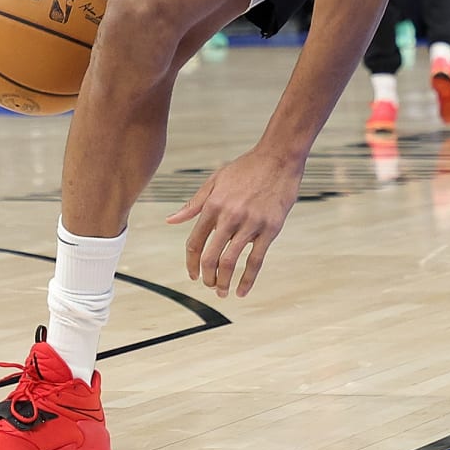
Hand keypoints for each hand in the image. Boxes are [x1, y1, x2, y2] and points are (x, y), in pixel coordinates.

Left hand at [166, 145, 304, 297]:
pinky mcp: (270, 228)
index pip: (195, 242)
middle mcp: (229, 216)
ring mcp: (251, 223)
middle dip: (207, 277)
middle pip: (210, 256)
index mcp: (213, 205)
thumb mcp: (215, 180)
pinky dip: (248, 279)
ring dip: (224, 282)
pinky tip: (242, 290)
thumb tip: (171, 220)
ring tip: (223, 292)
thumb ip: (193, 204)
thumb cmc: (246, 168)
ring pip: (231, 261)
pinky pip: (256, 260)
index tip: (192, 275)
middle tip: (209, 285)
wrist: (278, 157)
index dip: (191, 263)